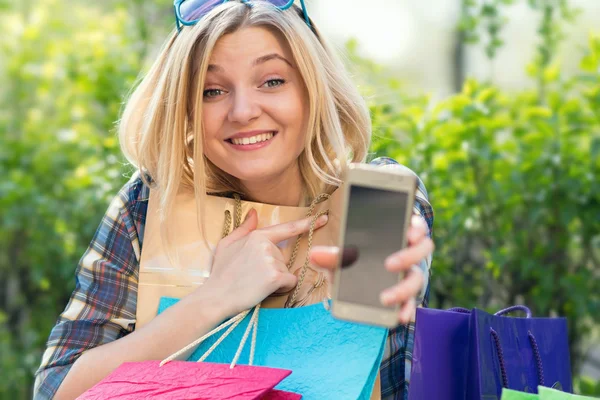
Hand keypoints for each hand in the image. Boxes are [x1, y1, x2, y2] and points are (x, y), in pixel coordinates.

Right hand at [201, 209, 328, 316]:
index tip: (323, 218)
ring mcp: (272, 261)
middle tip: (253, 276)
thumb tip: (254, 213)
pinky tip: (264, 290)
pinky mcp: (276, 277)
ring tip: (255, 283)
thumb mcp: (227, 245)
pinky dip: (281, 288)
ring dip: (276, 280)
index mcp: (257, 236)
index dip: (307, 223)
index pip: (287, 228)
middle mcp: (267, 246)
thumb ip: (244, 228)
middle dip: (274, 268)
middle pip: (284, 258)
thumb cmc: (220, 273)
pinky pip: (290, 282)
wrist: (216, 297)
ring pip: (287, 271)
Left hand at [310, 214, 433, 324]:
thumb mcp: (341, 258)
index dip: (417, 227)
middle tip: (389, 264)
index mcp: (397, 237)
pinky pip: (412, 304)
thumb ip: (331, 256)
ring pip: (418, 280)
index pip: (415, 227)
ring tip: (385, 298)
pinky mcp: (407, 297)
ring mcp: (410, 276)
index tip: (409, 232)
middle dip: (408, 256)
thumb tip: (315, 255)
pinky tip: (399, 317)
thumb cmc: (352, 262)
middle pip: (422, 251)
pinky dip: (407, 310)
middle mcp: (409, 255)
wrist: (353, 287)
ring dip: (403, 289)